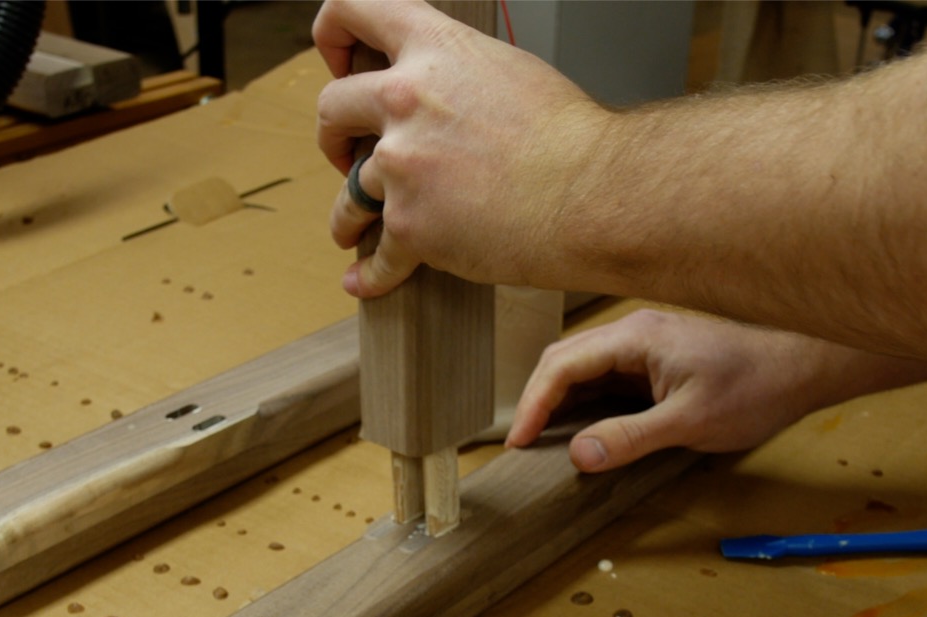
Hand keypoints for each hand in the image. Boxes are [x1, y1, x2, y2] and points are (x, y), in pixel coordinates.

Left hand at [314, 0, 606, 297]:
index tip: (337, 61)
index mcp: (434, 49)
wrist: (594, 194)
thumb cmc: (570, 138)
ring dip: (349, 215)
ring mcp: (402, 164)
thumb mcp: (509, 71)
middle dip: (333, 136)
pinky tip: (366, 280)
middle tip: (344, 154)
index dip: (332, 33)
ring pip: (349, 193)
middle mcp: (407, 99)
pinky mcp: (410, 224)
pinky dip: (373, 272)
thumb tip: (441, 92)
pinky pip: (379, 254)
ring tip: (353, 230)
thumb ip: (456, 75)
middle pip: (332, 107)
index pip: (355, 9)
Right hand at [505, 310, 926, 471]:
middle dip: (539, 400)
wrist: (806, 365)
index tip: (519, 442)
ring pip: (585, 368)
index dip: (533, 404)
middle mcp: (635, 333)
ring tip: (547, 441)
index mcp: (635, 338)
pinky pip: (609, 376)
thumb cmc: (758, 386)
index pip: (562, 365)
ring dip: (562, 402)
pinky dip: (588, 402)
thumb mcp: (691, 422)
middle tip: (526, 445)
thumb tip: (580, 455)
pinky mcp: (660, 359)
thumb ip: (632, 438)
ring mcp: (647, 344)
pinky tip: (587, 429)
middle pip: (565, 360)